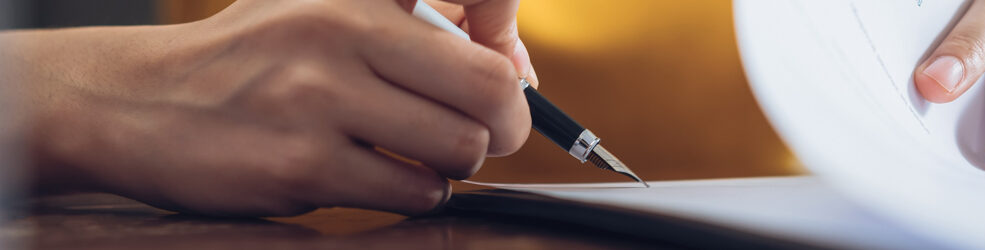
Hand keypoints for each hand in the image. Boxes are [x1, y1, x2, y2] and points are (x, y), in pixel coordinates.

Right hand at [10, 0, 534, 215]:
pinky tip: (372, 177)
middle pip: (491, 92)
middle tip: (480, 136)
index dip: (514, 52)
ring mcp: (320, 103)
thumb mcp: (327, 9)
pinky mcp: (301, 168)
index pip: (484, 1)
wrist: (135, 102)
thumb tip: (517, 71)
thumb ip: (420, 27)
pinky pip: (408, 193)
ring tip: (410, 156)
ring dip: (450, 165)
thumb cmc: (250, 59)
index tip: (509, 78)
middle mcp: (341, 36)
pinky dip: (409, 194)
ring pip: (458, 150)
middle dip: (504, 125)